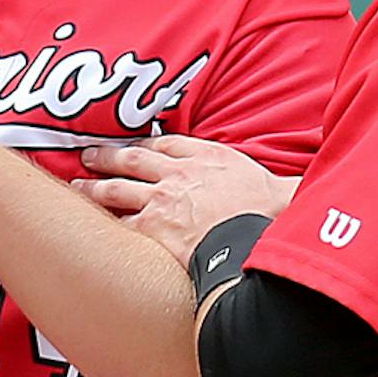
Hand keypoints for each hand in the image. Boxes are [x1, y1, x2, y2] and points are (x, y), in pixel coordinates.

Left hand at [73, 134, 294, 268]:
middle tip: (86, 154)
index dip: (147, 141)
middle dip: (107, 156)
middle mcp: (178, 173)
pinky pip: (121, 224)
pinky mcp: (154, 228)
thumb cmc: (272, 214)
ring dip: (93, 187)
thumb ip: (278, 180)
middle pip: (132, 159)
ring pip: (117, 189)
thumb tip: (301, 185)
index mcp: (206, 157)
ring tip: (76, 186)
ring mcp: (162, 200)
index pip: (169, 142)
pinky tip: (88, 226)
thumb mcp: (279, 184)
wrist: (257, 234)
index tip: (132, 142)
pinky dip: (104, 224)